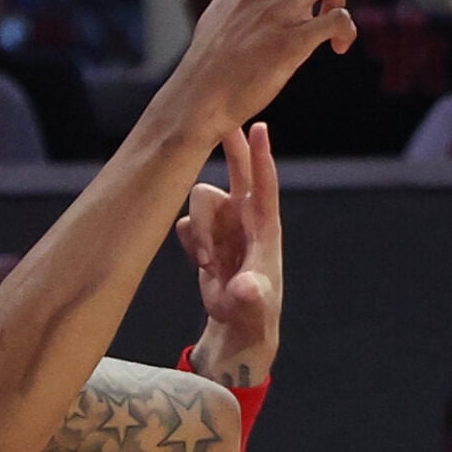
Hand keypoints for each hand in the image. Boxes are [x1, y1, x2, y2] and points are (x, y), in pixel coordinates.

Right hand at [179, 121, 283, 384]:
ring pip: (202, 201)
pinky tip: (199, 261)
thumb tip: (244, 288)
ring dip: (198, 227)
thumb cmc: (254, 317)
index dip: (260, 155)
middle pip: (237, 172)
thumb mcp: (253, 309)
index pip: (263, 185)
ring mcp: (225, 229)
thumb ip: (249, 296)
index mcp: (265, 229)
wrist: (237, 333)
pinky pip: (187, 222)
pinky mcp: (205, 240)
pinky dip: (188, 237)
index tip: (258, 124)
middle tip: (217, 118)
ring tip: (205, 262)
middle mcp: (245, 222)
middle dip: (229, 147)